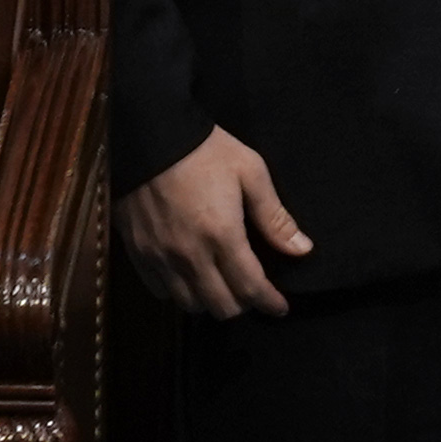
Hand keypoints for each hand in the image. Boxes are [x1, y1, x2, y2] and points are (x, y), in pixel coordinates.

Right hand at [119, 126, 311, 319]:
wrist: (149, 134)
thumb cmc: (206, 150)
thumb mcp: (250, 172)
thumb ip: (275, 217)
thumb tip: (302, 250)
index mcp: (222, 235)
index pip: (250, 288)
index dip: (269, 303)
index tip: (280, 308)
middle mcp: (189, 254)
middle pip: (220, 305)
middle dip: (243, 304)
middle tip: (253, 291)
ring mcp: (160, 257)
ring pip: (189, 304)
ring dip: (211, 301)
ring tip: (223, 284)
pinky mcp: (137, 252)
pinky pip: (160, 291)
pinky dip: (179, 292)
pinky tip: (190, 277)